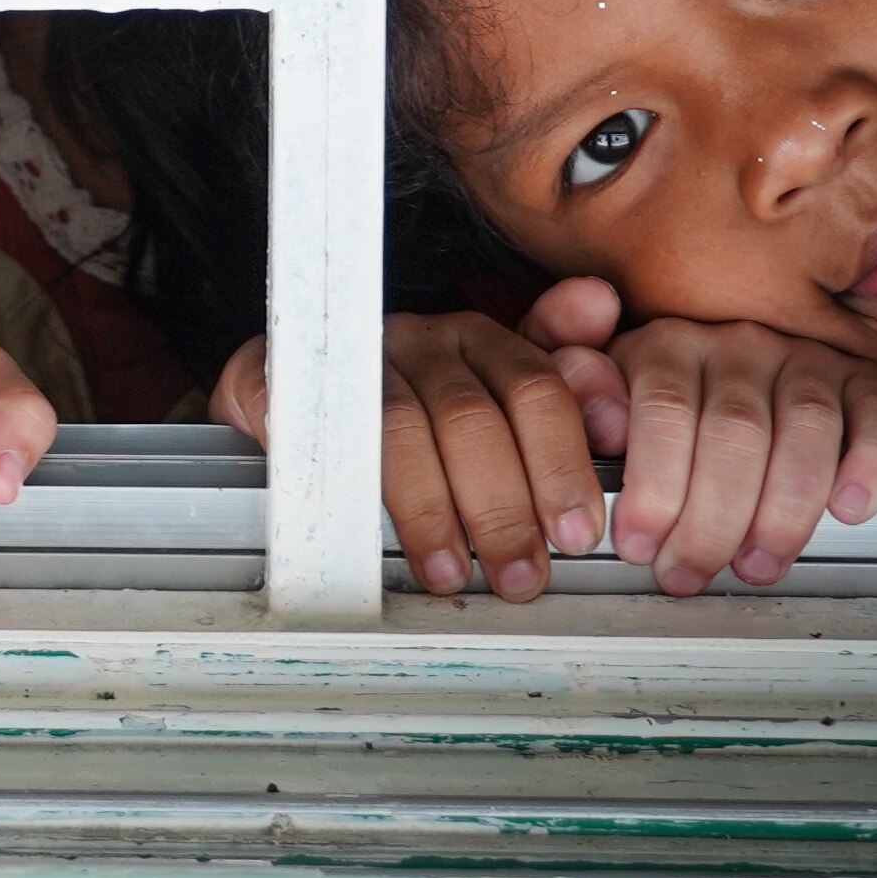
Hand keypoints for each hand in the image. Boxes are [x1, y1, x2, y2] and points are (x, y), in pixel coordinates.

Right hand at [215, 312, 602, 600]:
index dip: (559, 461)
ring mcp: (344, 359)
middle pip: (470, 415)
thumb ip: (559, 379)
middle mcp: (414, 340)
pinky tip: (364, 531)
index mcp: (475, 338)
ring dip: (433, 511)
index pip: (533, 387)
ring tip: (455, 573)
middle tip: (523, 573)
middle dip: (503, 504)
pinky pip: (314, 427)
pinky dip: (344, 479)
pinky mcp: (276, 377)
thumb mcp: (496, 400)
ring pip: (399, 429)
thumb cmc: (411, 412)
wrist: (291, 396)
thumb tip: (600, 304)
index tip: (579, 531)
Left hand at [521, 279, 876, 594]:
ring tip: (756, 567)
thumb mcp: (594, 390)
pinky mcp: (859, 380)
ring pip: (804, 429)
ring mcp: (801, 360)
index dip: (653, 487)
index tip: (637, 546)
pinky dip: (870, 464)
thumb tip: (591, 404)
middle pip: (733, 432)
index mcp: (666, 344)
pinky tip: (849, 511)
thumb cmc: (647, 396)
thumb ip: (577, 388)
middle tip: (689, 574)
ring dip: (784, 511)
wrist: (715, 368)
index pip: (663, 411)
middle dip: (711, 520)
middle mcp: (736, 344)